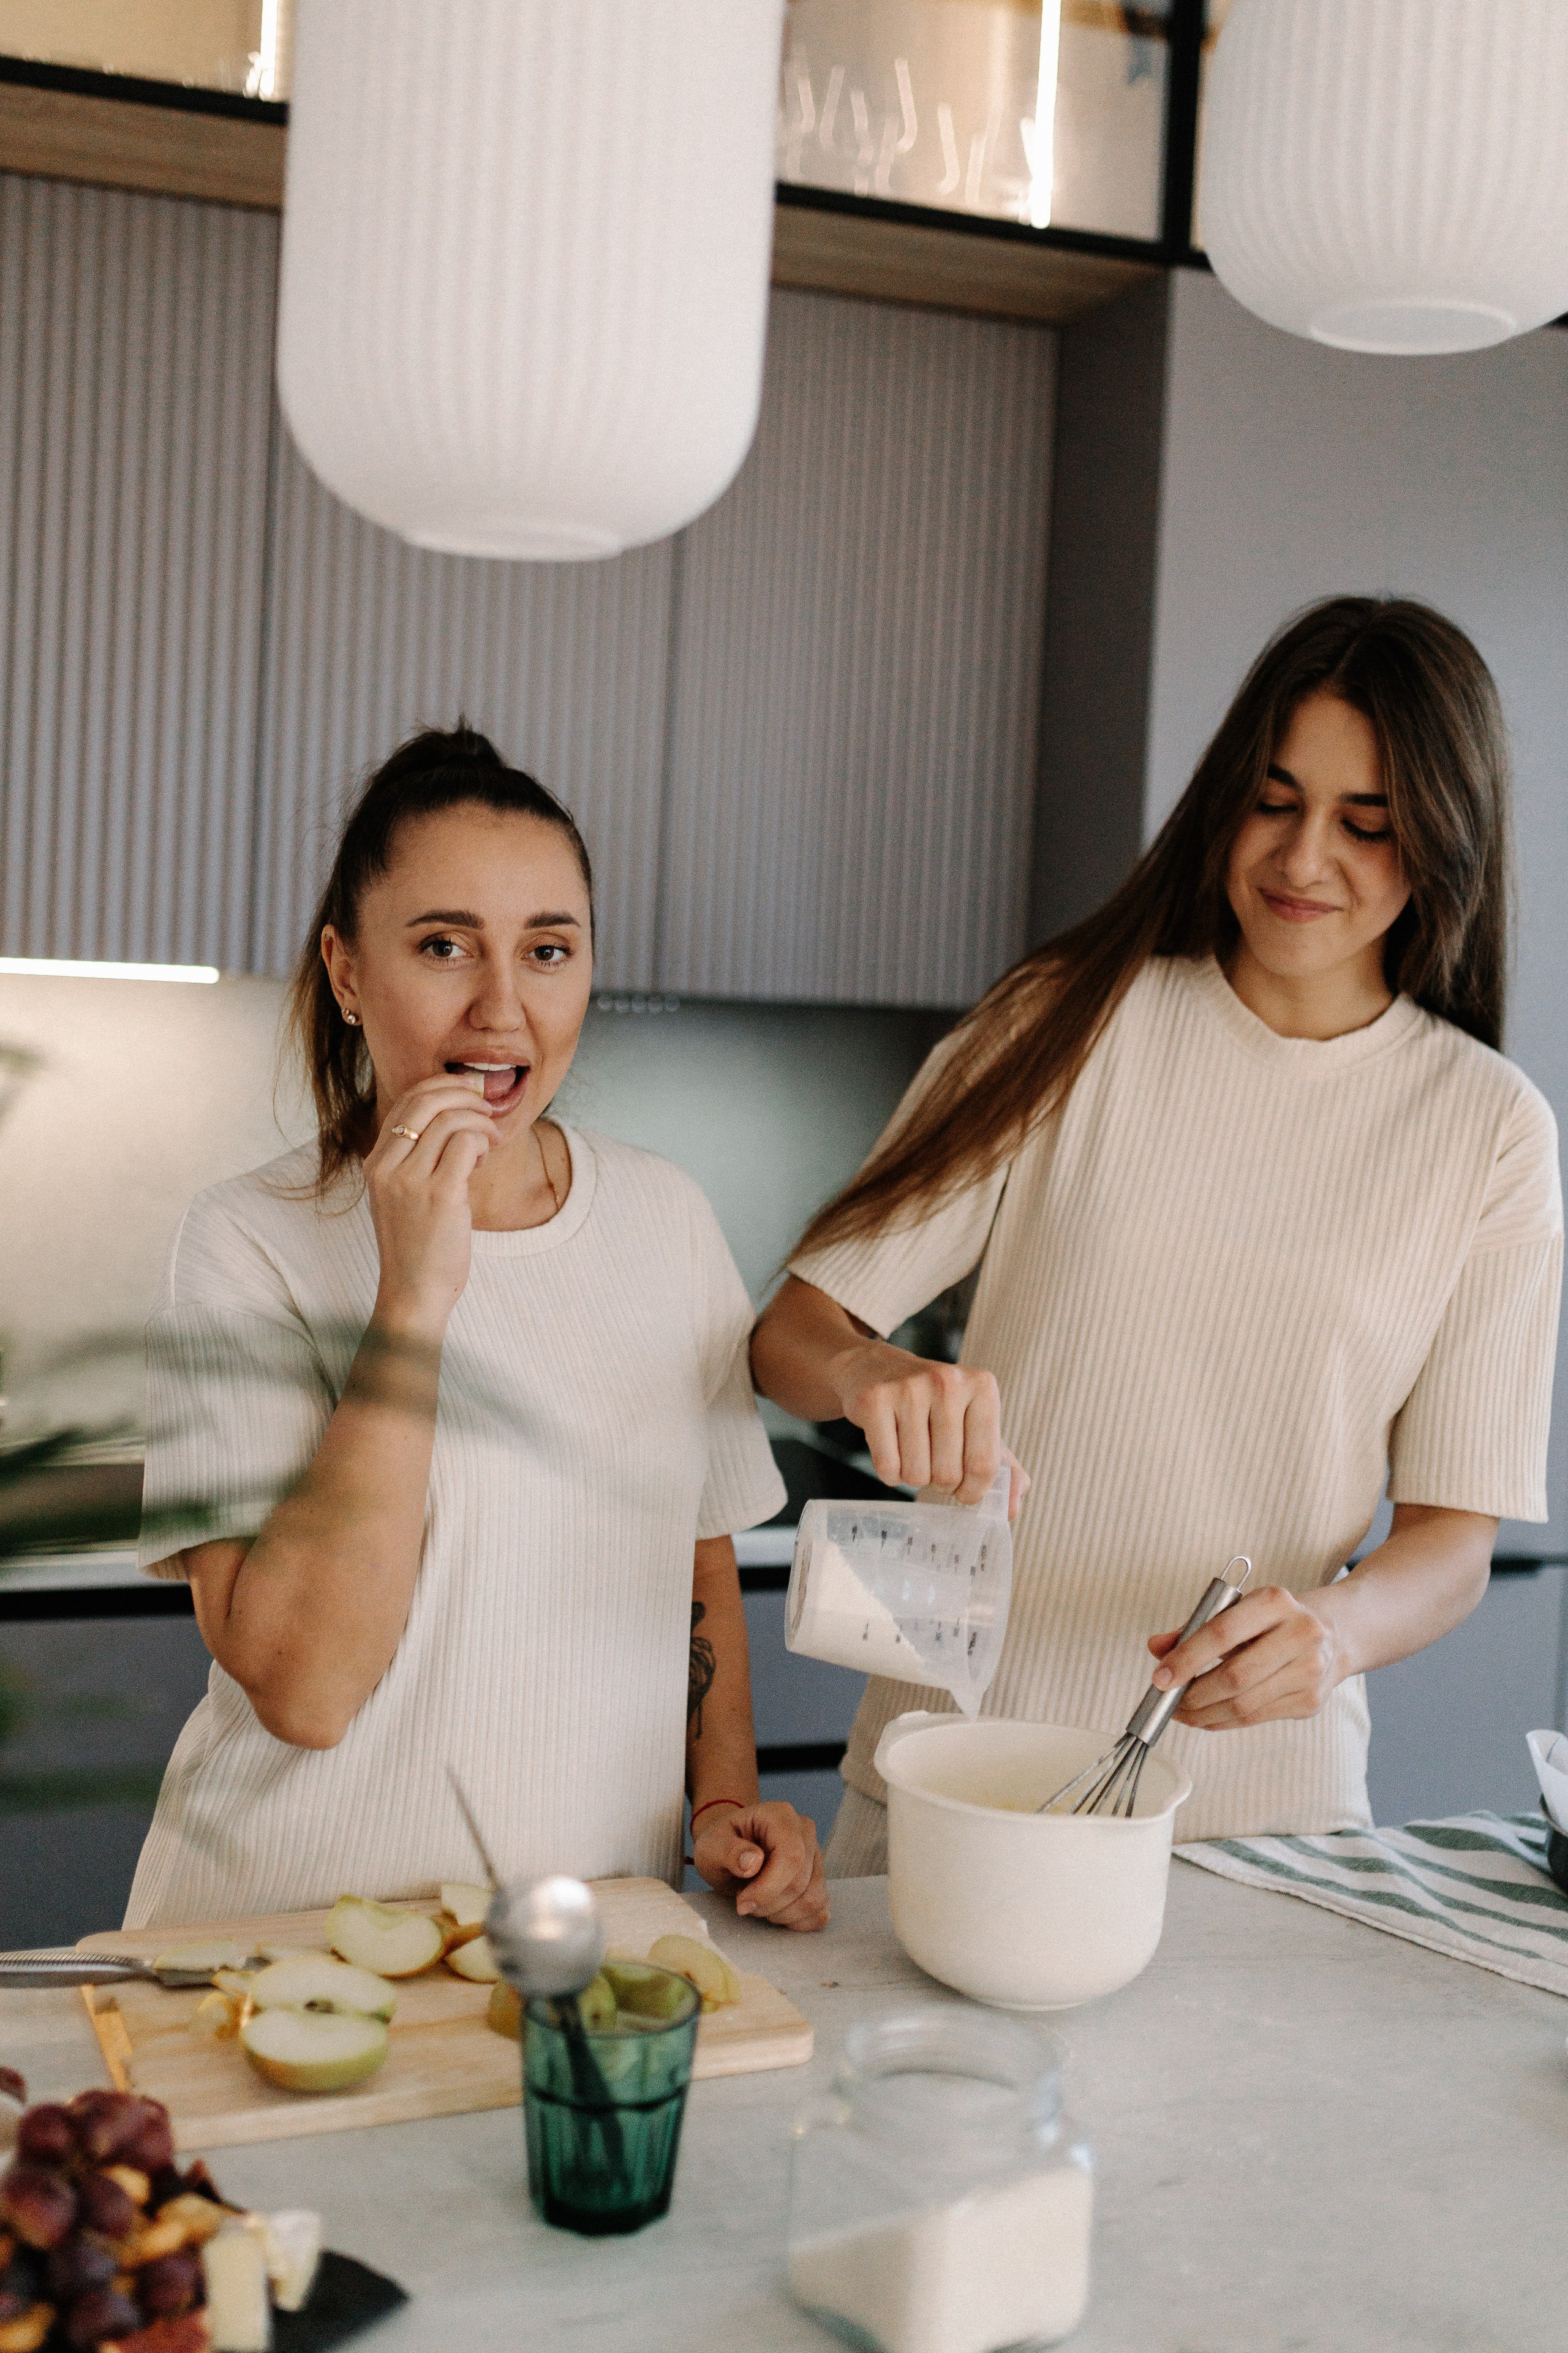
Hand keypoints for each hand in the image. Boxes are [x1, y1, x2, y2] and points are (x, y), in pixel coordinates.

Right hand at [363, 1074, 496, 1336]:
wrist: (413, 1292)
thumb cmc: (415, 1246)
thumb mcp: (401, 1196)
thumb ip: (413, 1159)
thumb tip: (450, 1118)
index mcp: (375, 1163)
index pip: (406, 1101)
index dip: (442, 1086)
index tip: (469, 1090)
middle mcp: (386, 1167)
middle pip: (426, 1101)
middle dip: (464, 1094)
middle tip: (488, 1108)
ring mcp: (411, 1181)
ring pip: (452, 1120)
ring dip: (481, 1123)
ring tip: (490, 1143)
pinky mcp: (440, 1195)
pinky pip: (468, 1144)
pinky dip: (483, 1144)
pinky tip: (484, 1162)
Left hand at [691, 1800, 828, 1931]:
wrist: (731, 1851)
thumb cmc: (722, 1845)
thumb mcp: (711, 1846)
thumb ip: (728, 1851)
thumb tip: (753, 1862)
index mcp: (781, 1816)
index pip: (791, 1857)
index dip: (768, 1889)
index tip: (743, 1903)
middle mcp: (805, 1832)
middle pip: (800, 1883)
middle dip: (769, 1904)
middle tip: (745, 1902)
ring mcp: (816, 1856)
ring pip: (813, 1900)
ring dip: (782, 1914)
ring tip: (760, 1904)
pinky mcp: (819, 1879)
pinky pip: (820, 1911)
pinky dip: (797, 1921)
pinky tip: (776, 1912)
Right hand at [832, 1341, 1028, 1515]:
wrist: (878, 1369)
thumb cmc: (935, 1405)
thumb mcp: (975, 1425)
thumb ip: (1002, 1466)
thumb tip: (1012, 1508)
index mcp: (982, 1386)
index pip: (984, 1464)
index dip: (973, 1490)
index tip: (964, 1490)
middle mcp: (947, 1382)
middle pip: (948, 1472)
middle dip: (940, 1482)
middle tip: (934, 1462)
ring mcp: (908, 1388)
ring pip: (916, 1474)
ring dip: (913, 1477)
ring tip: (912, 1451)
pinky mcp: (874, 1400)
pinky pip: (887, 1466)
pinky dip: (889, 1473)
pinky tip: (891, 1448)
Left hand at [1147, 1585, 1345, 1728]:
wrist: (1332, 1634)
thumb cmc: (1271, 1621)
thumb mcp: (1237, 1611)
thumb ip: (1194, 1628)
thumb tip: (1156, 1648)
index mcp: (1275, 1601)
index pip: (1221, 1632)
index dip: (1186, 1658)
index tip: (1160, 1678)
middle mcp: (1300, 1633)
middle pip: (1235, 1676)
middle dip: (1194, 1695)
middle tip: (1169, 1701)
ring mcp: (1311, 1670)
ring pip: (1245, 1704)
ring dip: (1206, 1714)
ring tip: (1183, 1713)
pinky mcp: (1311, 1700)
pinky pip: (1257, 1718)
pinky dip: (1225, 1722)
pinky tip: (1207, 1718)